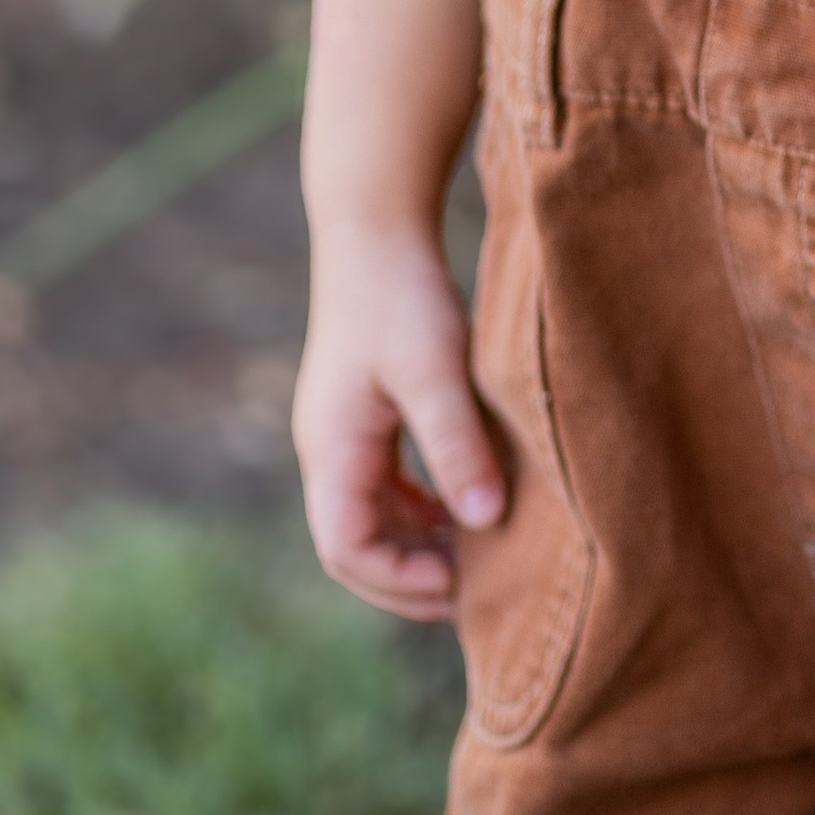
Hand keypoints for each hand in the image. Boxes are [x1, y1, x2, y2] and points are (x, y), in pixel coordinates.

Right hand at [293, 223, 505, 618]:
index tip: (458, 583)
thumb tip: (486, 522)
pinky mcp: (363, 411)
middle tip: (476, 591)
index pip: (346, 549)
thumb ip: (457, 446)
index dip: (398, 581)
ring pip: (372, 515)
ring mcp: (342, 431)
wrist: (376, 223)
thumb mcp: (434, 370)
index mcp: (332, 449)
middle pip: (355, 544)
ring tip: (477, 557)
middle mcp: (328, 449)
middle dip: (409, 576)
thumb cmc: (403, 293)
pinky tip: (465, 505)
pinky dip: (420, 506)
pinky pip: (385, 483)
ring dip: (418, 542)